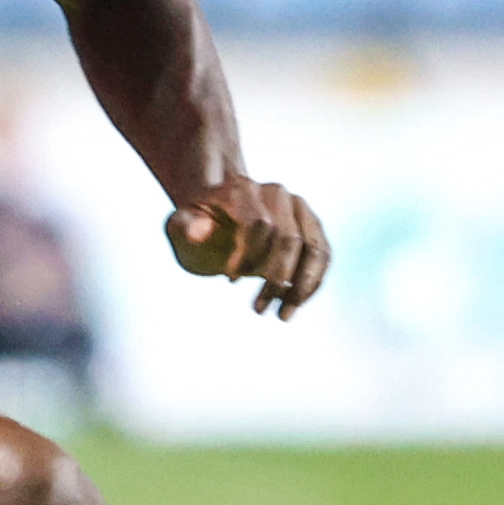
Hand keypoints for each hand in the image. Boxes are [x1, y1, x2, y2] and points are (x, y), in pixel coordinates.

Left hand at [166, 178, 330, 318]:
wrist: (218, 218)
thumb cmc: (196, 227)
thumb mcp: (179, 228)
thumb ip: (184, 228)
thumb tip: (201, 232)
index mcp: (242, 188)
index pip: (260, 224)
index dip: (249, 256)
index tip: (229, 278)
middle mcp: (276, 192)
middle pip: (290, 237)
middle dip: (276, 277)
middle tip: (257, 309)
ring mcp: (299, 207)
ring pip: (314, 249)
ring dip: (302, 287)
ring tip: (282, 316)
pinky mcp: (312, 225)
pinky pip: (324, 256)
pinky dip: (312, 284)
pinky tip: (291, 305)